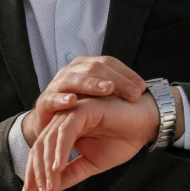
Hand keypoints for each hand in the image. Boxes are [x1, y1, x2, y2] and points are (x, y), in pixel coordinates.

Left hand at [20, 92, 160, 190]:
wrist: (147, 124)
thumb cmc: (122, 138)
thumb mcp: (93, 163)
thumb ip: (71, 173)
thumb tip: (51, 189)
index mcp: (64, 131)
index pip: (41, 152)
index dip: (34, 173)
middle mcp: (63, 120)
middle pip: (40, 146)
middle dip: (37, 172)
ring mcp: (71, 113)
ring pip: (50, 139)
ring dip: (47, 166)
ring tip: (50, 186)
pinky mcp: (83, 109)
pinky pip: (66, 131)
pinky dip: (60, 150)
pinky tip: (58, 167)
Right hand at [21, 56, 146, 146]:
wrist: (52, 127)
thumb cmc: (81, 111)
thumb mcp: (100, 99)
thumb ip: (117, 92)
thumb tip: (145, 90)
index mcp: (86, 67)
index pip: (109, 63)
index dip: (126, 73)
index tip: (143, 89)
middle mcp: (71, 72)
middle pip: (94, 67)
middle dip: (115, 80)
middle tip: (133, 93)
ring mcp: (56, 85)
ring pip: (74, 78)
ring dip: (91, 84)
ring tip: (107, 90)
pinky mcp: (44, 102)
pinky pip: (51, 98)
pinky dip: (61, 98)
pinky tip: (73, 101)